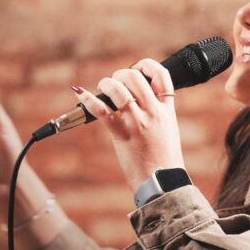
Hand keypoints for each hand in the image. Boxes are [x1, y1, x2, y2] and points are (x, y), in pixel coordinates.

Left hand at [72, 59, 184, 191]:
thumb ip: (156, 114)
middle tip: (114, 83)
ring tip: (102, 88)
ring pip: (119, 89)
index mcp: (167, 111)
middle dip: (121, 75)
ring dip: (106, 84)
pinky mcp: (123, 134)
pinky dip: (89, 100)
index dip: (147, 66)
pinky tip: (81, 93)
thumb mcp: (168, 131)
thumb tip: (138, 102)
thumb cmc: (164, 161)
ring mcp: (138, 122)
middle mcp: (153, 112)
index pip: (162, 76)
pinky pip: (102, 111)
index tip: (137, 69)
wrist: (163, 183)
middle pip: (136, 77)